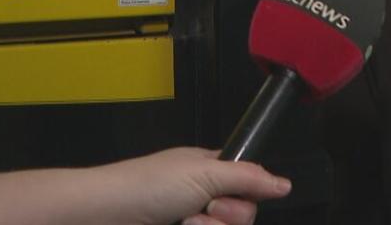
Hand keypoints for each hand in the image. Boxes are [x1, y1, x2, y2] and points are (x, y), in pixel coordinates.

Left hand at [96, 147, 290, 224]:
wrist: (106, 216)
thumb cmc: (148, 185)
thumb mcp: (203, 173)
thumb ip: (247, 178)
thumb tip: (284, 183)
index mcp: (210, 172)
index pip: (249, 187)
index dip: (247, 196)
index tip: (230, 197)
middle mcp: (203, 198)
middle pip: (241, 217)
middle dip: (227, 218)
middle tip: (205, 209)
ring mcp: (193, 222)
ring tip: (185, 224)